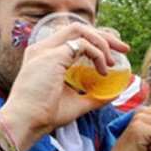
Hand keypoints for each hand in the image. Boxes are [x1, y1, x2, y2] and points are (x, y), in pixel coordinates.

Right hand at [2, 23, 129, 144]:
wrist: (27, 122)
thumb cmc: (46, 115)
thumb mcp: (76, 102)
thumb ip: (94, 95)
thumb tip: (114, 93)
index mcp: (45, 56)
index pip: (72, 37)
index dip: (95, 40)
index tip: (114, 54)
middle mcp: (43, 48)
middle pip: (78, 28)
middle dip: (104, 35)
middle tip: (124, 48)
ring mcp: (46, 49)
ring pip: (80, 29)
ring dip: (102, 41)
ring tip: (113, 61)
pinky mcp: (52, 55)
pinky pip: (82, 44)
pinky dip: (97, 54)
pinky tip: (103, 70)